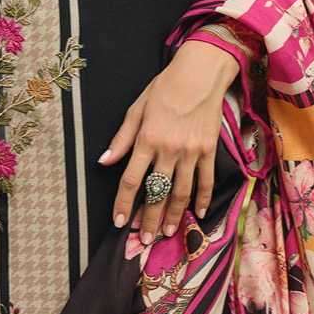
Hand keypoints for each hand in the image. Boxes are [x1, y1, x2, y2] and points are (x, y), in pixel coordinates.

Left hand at [98, 41, 237, 243]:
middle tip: (144, 239)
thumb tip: (104, 161)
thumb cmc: (164, 88)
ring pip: (181, 192)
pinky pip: (206, 180)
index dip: (123, 203)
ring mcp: (191, 152)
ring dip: (173, 215)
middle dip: (148, 218)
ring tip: (166, 233)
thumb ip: (122, 138)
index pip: (132, 179)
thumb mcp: (137, 108)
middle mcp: (169, 150)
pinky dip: (203, 199)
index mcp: (147, 139)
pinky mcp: (209, 150)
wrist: (200, 74)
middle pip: (156, 192)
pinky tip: (197, 214)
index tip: (119, 221)